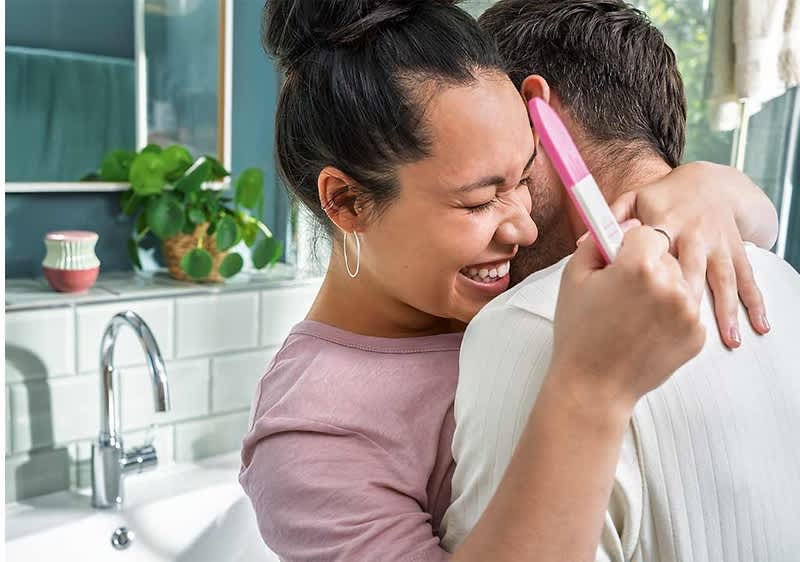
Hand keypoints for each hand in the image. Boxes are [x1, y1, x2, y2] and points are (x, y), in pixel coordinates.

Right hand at [552, 222, 705, 409]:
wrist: (594, 386)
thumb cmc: (579, 333)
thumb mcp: (574, 278)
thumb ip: (597, 242)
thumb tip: (620, 225)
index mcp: (639, 266)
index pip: (646, 232)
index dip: (628, 245)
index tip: (618, 260)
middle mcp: (671, 286)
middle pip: (666, 256)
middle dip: (648, 266)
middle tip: (622, 293)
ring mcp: (689, 313)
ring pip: (679, 281)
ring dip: (662, 289)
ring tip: (634, 314)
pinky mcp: (698, 335)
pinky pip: (687, 309)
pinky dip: (671, 315)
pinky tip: (646, 331)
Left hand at [610, 162, 774, 348]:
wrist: (709, 184)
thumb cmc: (661, 198)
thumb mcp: (633, 199)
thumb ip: (609, 219)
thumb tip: (582, 244)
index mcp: (665, 219)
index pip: (655, 246)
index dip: (647, 272)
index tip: (637, 302)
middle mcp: (694, 232)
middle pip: (691, 267)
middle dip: (686, 297)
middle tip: (677, 329)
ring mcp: (718, 243)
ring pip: (723, 277)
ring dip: (727, 309)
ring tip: (729, 339)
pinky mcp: (735, 253)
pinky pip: (746, 279)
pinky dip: (754, 303)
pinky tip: (756, 327)